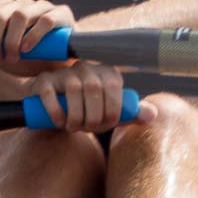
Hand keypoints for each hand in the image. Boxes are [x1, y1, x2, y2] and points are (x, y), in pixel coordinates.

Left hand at [0, 0, 75, 76]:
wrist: (59, 62)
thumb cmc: (25, 58)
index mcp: (4, 11)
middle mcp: (20, 5)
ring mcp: (41, 8)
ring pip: (20, 14)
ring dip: (12, 39)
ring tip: (12, 58)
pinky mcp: (61, 14)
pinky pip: (45, 19)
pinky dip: (34, 35)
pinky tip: (28, 49)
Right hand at [30, 62, 155, 130]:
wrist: (55, 107)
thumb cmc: (87, 110)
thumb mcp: (109, 112)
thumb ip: (130, 113)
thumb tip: (153, 114)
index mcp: (107, 73)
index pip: (114, 90)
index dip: (111, 113)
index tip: (103, 127)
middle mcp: (86, 68)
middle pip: (94, 90)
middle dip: (92, 116)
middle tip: (86, 129)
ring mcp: (64, 72)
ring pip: (73, 90)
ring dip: (74, 115)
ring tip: (72, 127)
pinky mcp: (44, 80)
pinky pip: (50, 92)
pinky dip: (55, 110)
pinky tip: (58, 122)